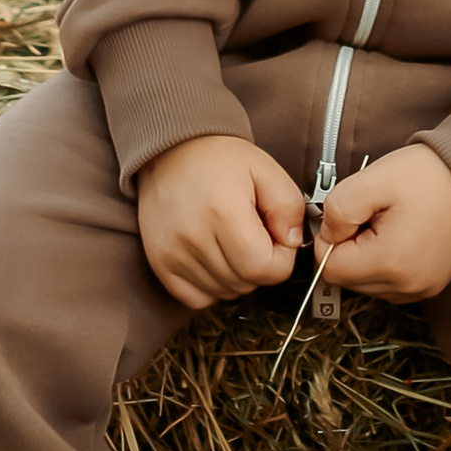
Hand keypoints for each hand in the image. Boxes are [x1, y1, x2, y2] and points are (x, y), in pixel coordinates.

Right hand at [137, 135, 304, 312]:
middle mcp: (193, 237)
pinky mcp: (160, 262)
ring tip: (230, 240)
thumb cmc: (218, 159)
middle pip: (246, 283)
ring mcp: (172, 253)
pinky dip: (212, 285)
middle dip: (260, 264)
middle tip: (252, 233)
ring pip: (224, 293)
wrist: (170, 151)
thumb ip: (289, 205)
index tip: (276, 237)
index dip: (281, 258)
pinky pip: (197, 298)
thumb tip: (291, 242)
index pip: (264, 269)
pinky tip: (213, 256)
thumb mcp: (265, 169)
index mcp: (223, 212)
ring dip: (237, 275)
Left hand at [315, 144, 450, 304]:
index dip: (332, 239)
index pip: (331, 269)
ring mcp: (422, 289)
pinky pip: (391, 284)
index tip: (352, 215)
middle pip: (349, 280)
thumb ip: (337, 210)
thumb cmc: (426, 175)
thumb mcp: (372, 180)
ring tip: (389, 224)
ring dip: (367, 257)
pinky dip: (386, 263)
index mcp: (390, 263)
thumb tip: (327, 236)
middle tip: (372, 216)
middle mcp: (407, 286)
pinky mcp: (432, 284)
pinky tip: (401, 235)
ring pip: (368, 284)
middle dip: (350, 248)